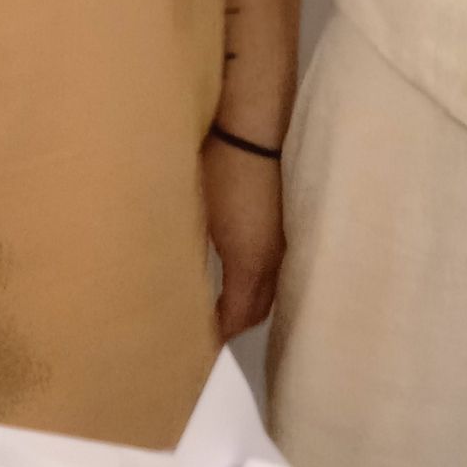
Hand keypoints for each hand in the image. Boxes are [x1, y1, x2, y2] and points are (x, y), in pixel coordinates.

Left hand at [203, 133, 284, 339]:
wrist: (252, 120)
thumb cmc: (220, 167)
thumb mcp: (198, 216)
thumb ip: (192, 260)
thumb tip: (182, 293)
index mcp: (252, 261)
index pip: (239, 318)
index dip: (219, 335)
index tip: (197, 345)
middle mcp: (274, 256)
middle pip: (260, 307)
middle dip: (236, 323)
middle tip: (208, 332)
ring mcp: (283, 236)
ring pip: (270, 285)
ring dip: (250, 301)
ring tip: (222, 305)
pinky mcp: (284, 218)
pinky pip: (274, 264)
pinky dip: (257, 278)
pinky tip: (239, 269)